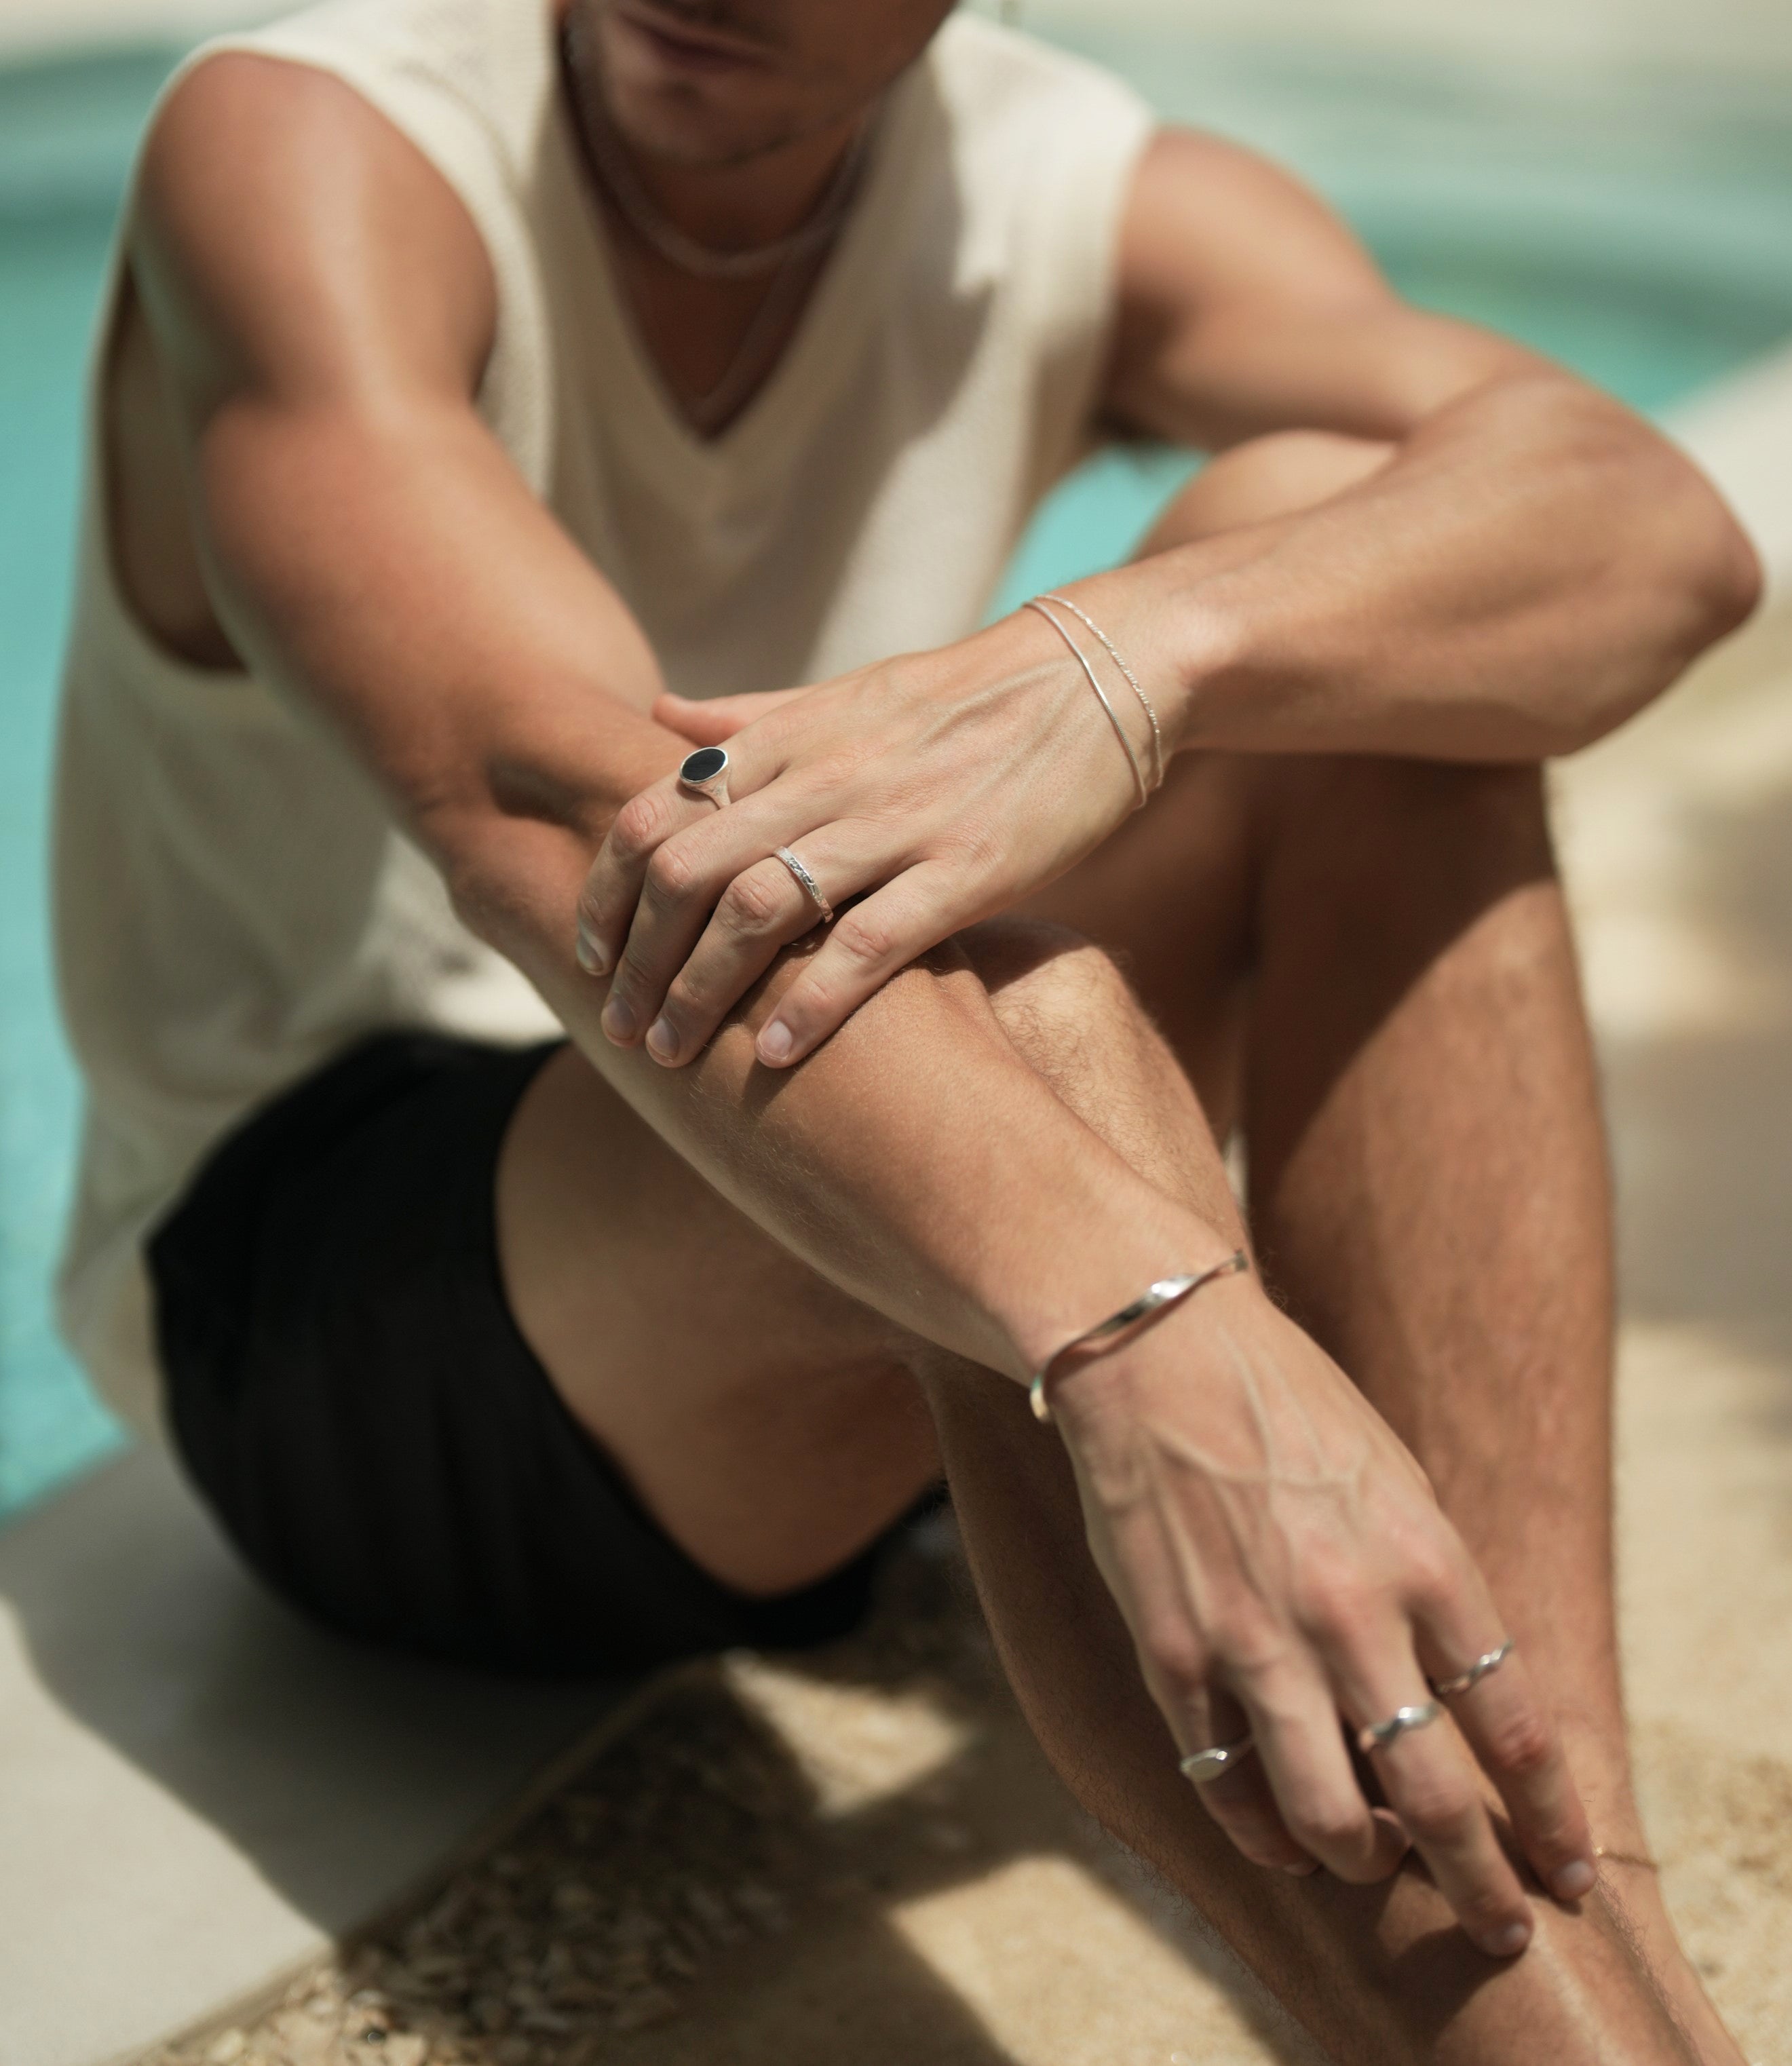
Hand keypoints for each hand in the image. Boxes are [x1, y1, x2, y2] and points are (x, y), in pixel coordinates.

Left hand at [573, 603, 1155, 1067]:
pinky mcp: (968, 867)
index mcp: (791, 739)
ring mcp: (896, 822)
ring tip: (674, 1051)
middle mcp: (826, 777)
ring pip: (759, 910)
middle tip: (617, 1027)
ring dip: (700, 991)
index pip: (654, 812)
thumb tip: (658, 719)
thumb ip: (752, 717)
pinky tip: (775, 1051)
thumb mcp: (850, 694)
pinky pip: (870, 943)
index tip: (590, 953)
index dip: (605, 889)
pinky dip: (812, 1001)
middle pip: (687, 872)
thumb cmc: (968, 698)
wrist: (1105, 672)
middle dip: (637, 961)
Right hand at [1048, 1271, 1596, 1957]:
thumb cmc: (1285, 1403)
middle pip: (1435, 1797)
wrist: (1154, 1346)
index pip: (1513, 1727)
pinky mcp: (1172, 1651)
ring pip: (1328, 1817)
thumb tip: (1462, 1693)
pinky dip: (1260, 1829)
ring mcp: (1256, 1639)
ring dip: (1361, 1861)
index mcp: (1424, 1559)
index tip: (1566, 1870)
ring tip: (1368, 1862)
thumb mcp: (1396, 1479)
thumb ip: (1433, 1588)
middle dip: (1479, 1885)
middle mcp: (1349, 1612)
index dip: (1548, 1819)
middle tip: (1497, 1924)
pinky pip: (1224, 1780)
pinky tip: (1279, 1836)